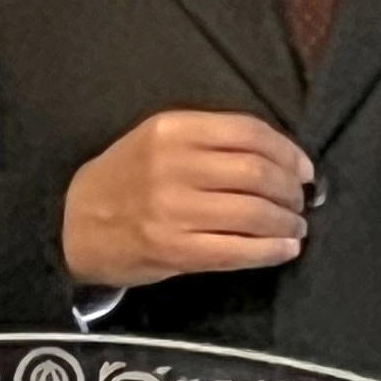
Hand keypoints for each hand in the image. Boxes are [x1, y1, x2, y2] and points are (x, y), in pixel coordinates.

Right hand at [62, 110, 312, 287]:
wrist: (76, 223)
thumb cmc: (126, 177)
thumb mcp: (158, 139)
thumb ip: (210, 141)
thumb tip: (279, 158)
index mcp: (173, 129)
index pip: (248, 133)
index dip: (287, 151)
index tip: (304, 168)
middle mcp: (175, 166)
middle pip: (256, 173)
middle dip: (291, 189)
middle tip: (302, 200)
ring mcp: (174, 211)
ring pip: (252, 212)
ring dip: (286, 221)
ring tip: (296, 225)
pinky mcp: (175, 250)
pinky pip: (236, 250)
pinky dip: (269, 250)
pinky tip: (285, 248)